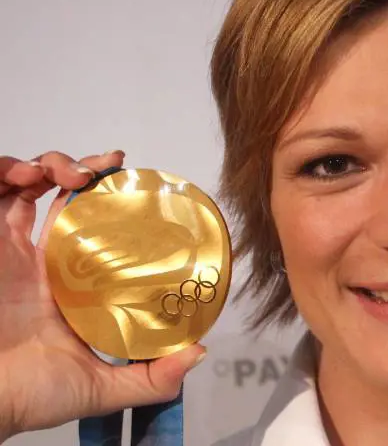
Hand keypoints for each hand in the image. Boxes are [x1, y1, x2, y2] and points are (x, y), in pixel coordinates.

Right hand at [0, 151, 205, 440]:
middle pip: (63, 197)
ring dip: (52, 164)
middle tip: (107, 168)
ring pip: (28, 184)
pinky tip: (30, 176)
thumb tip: (198, 352)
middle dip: (86, 171)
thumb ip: (152, 377)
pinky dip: (9, 170)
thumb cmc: (31, 394)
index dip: (111, 203)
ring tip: (70, 173)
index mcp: (71, 284)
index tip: (134, 184)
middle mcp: (42, 261)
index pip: (95, 229)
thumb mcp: (102, 387)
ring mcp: (11, 249)